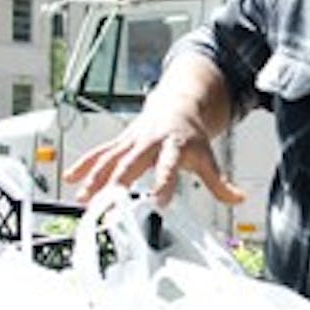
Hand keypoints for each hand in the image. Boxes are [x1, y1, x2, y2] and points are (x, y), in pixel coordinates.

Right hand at [63, 105, 245, 207]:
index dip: (165, 182)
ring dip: (94, 179)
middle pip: (132, 163)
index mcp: (174, 146)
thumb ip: (220, 183)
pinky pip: (99, 153)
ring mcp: (132, 141)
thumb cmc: (190, 135)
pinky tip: (70, 179)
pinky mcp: (120, 142)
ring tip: (82, 199)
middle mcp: (149, 142)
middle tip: (107, 204)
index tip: (159, 202)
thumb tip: (239, 199)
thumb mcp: (208, 157)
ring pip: (109, 159)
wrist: (177, 105)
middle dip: (117, 183)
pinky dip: (84, 165)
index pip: (170, 166)